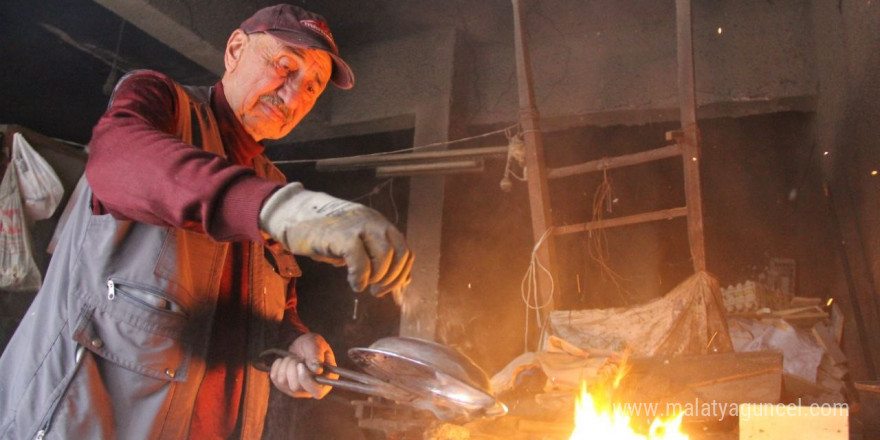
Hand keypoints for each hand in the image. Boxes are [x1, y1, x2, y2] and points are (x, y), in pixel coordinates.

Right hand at [259, 183, 413, 297]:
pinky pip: (360, 259)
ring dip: (377, 277)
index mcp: (379, 223)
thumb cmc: (324, 232)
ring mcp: (358, 226)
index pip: (405, 250)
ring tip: (364, 285)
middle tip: (376, 291)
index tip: (387, 288)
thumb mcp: (355, 242)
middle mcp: (373, 222)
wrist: (293, 213)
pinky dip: (360, 276)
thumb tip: (402, 280)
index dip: (401, 274)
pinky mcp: (341, 234)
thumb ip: (376, 256)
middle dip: (392, 279)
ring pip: (384, 255)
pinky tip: (354, 283)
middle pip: (399, 253)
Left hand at [269, 333, 336, 398]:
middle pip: (295, 387)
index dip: (306, 380)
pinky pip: (274, 379)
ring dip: (285, 365)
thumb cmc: (313, 345)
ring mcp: (296, 390)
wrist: (301, 345)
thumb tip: (317, 370)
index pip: (317, 392)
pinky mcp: (284, 386)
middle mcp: (310, 389)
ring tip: (292, 358)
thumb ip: (317, 355)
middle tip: (297, 358)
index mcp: (325, 381)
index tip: (300, 365)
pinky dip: (277, 366)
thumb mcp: (318, 344)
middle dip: (293, 368)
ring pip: (283, 383)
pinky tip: (285, 361)